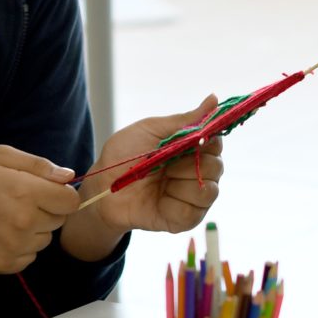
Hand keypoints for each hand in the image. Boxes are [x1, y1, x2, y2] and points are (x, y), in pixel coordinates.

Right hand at [0, 145, 79, 272]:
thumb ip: (37, 164)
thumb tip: (68, 176)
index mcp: (25, 191)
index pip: (71, 201)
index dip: (61, 194)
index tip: (45, 192)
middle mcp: (23, 222)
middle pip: (59, 220)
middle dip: (46, 210)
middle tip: (17, 201)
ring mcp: (14, 246)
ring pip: (45, 239)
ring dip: (33, 230)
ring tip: (4, 217)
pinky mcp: (5, 264)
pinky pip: (30, 256)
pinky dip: (20, 247)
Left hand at [62, 96, 224, 261]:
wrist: (101, 187)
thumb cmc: (122, 156)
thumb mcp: (151, 130)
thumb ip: (185, 120)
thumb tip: (214, 99)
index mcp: (192, 148)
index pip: (216, 141)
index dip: (206, 140)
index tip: (190, 140)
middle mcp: (198, 172)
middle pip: (216, 167)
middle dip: (190, 163)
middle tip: (165, 163)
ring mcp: (192, 197)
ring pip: (209, 191)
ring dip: (181, 184)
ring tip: (160, 182)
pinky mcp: (183, 219)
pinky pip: (193, 213)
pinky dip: (175, 205)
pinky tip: (159, 200)